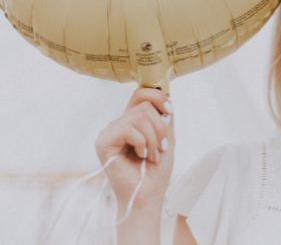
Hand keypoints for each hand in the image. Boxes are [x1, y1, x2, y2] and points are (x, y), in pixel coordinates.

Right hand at [95, 88, 174, 212]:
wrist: (149, 194)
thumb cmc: (156, 169)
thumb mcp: (166, 136)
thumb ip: (165, 115)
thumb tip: (167, 93)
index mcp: (132, 120)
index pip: (141, 93)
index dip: (158, 96)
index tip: (169, 111)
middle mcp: (119, 123)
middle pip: (144, 105)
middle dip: (160, 127)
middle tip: (160, 147)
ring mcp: (110, 131)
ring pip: (139, 116)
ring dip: (153, 138)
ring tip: (152, 155)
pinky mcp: (103, 142)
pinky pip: (128, 129)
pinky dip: (142, 143)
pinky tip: (141, 156)